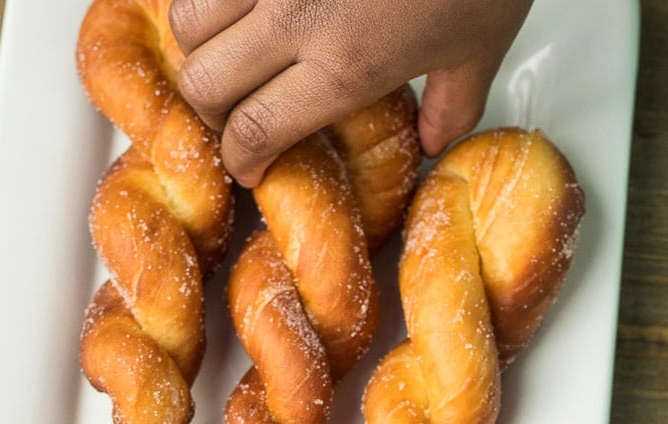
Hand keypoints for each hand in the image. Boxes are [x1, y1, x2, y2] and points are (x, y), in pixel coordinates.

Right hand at [168, 0, 532, 184]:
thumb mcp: (481, 46)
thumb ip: (453, 105)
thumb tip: (434, 141)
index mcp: (343, 66)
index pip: (253, 132)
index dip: (239, 159)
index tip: (248, 164)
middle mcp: (295, 18)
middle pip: (202, 83)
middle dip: (211, 110)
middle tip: (233, 112)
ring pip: (185, 21)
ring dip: (198, 46)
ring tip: (226, 52)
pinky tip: (234, 5)